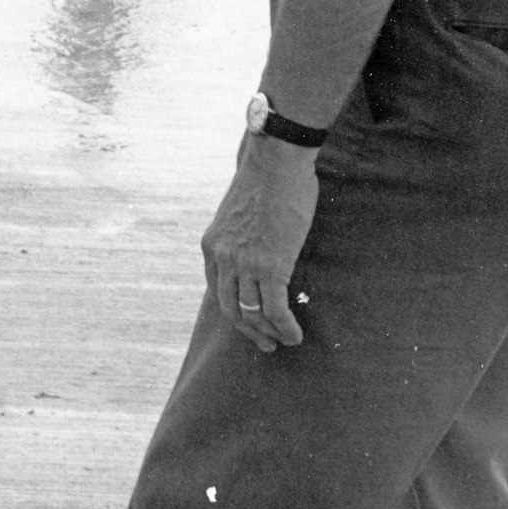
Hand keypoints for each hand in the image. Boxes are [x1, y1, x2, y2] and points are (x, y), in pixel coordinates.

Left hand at [201, 133, 318, 351]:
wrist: (274, 164)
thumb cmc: (263, 182)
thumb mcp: (239, 214)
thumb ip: (239, 236)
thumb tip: (254, 247)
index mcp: (212, 245)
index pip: (217, 290)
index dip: (234, 310)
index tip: (249, 322)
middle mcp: (222, 257)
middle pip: (229, 308)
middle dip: (248, 330)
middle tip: (265, 344)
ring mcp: (244, 263)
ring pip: (252, 313)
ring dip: (269, 333)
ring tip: (285, 342)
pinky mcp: (271, 265)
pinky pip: (275, 308)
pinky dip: (285, 327)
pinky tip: (295, 335)